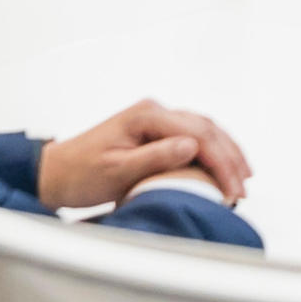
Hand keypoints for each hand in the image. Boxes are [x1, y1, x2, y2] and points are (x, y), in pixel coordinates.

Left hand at [39, 100, 253, 209]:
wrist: (57, 173)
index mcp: (146, 116)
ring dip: (226, 153)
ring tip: (243, 179)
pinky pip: (193, 137)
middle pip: (206, 128)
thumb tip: (193, 146)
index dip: (220, 163)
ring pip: (204, 130)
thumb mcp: (117, 170)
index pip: (198, 134)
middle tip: (243, 190)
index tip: (233, 189)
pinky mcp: (155, 132)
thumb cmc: (81, 174)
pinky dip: (213, 152)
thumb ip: (155, 157)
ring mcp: (155, 120)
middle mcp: (154, 112)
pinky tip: (223, 168)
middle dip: (230, 159)